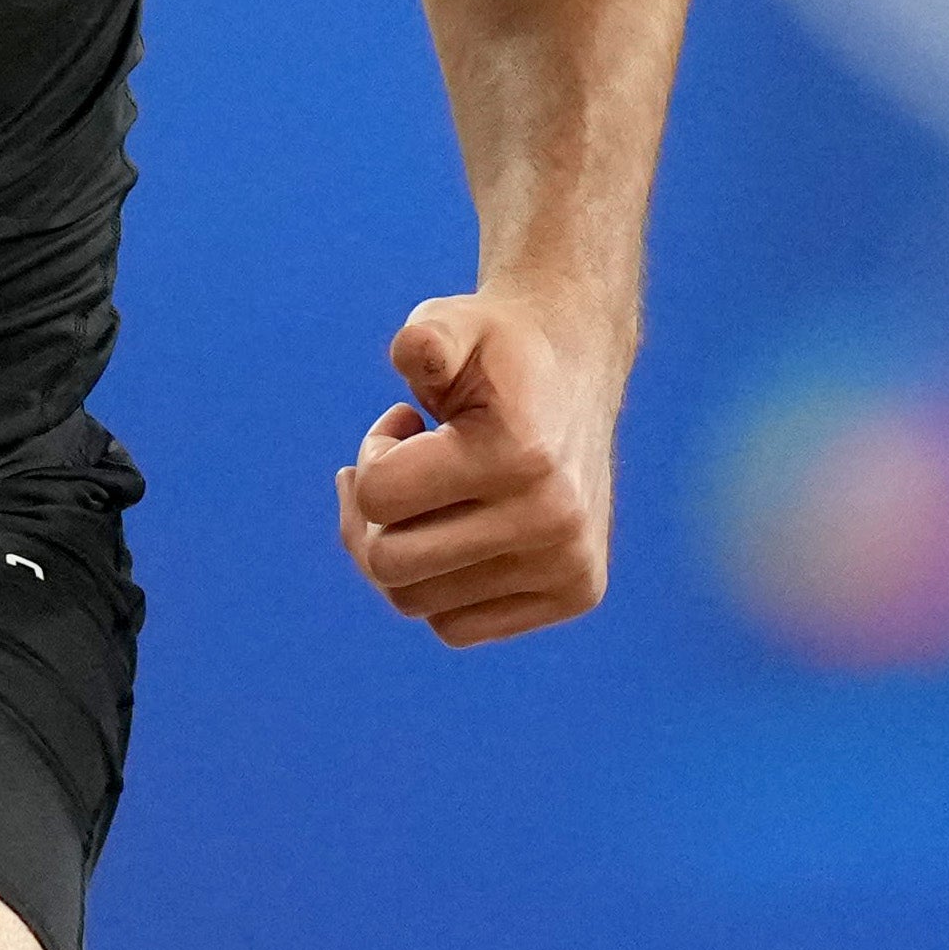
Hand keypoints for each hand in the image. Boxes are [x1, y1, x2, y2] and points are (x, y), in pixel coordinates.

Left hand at [334, 296, 623, 647]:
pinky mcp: (576, 593)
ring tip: (427, 494)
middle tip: (391, 469)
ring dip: (401, 548)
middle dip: (370, 515)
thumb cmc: (497, 350)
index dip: (371, 456)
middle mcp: (553, 520)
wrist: (578, 368)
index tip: (400, 423)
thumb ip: (426, 338)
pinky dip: (436, 585)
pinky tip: (452, 529)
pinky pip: (456, 627)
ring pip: (416, 602)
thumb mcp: (454, 322)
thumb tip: (415, 355)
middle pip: (389, 564)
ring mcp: (569, 565)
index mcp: (521, 455)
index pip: (381, 496)